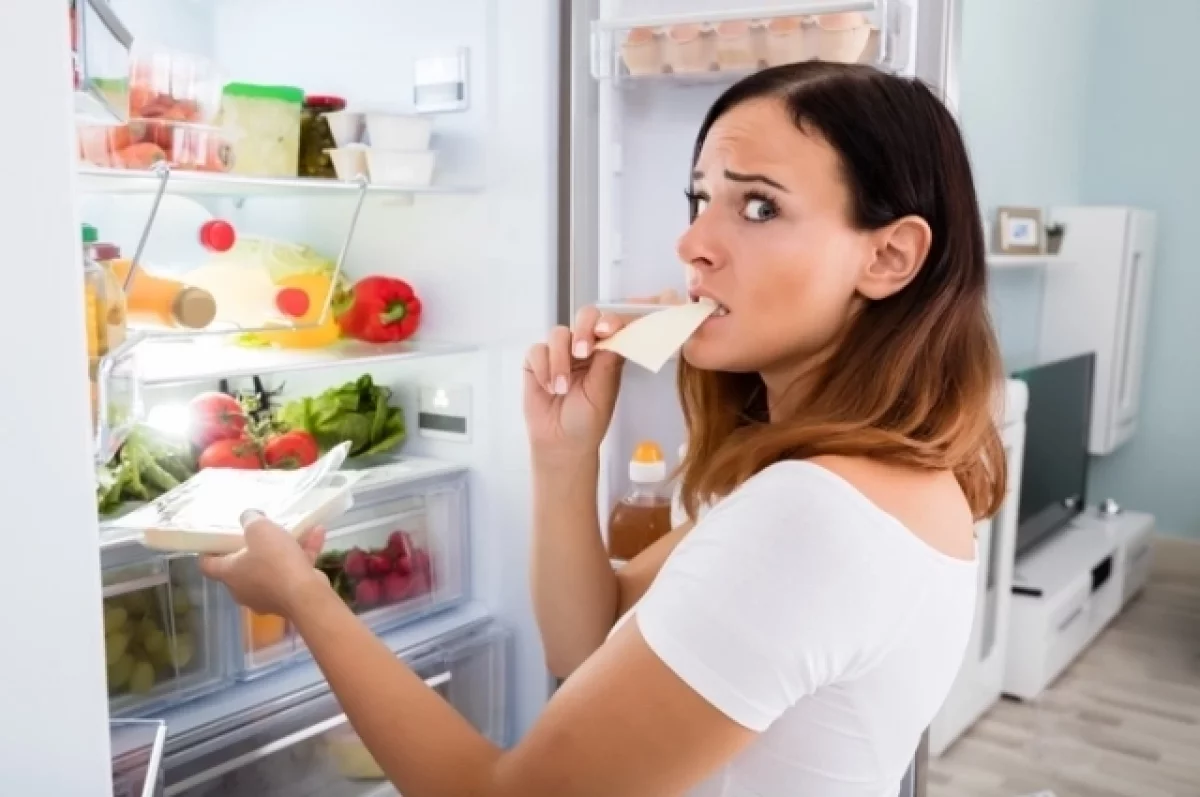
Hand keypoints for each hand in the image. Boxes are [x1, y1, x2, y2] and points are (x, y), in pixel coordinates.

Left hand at [198, 511, 329, 618]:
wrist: (305, 595)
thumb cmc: (275, 562)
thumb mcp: (260, 530)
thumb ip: (250, 519)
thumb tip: (248, 517)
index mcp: (230, 574)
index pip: (208, 565)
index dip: (208, 552)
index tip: (216, 539)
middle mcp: (243, 589)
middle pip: (242, 565)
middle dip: (253, 547)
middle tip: (260, 533)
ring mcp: (266, 596)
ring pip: (272, 567)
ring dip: (286, 547)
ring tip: (299, 528)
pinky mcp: (288, 598)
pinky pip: (292, 572)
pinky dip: (302, 555)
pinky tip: (317, 535)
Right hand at [523, 291, 682, 459]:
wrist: (561, 442)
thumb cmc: (587, 421)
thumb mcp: (602, 394)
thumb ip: (607, 364)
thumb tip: (615, 334)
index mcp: (607, 353)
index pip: (611, 326)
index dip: (610, 321)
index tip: (606, 331)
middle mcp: (585, 347)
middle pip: (585, 317)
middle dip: (583, 330)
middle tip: (581, 352)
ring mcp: (561, 352)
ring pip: (559, 334)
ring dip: (559, 360)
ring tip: (561, 388)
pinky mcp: (538, 361)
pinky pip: (537, 350)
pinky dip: (542, 368)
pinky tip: (548, 387)